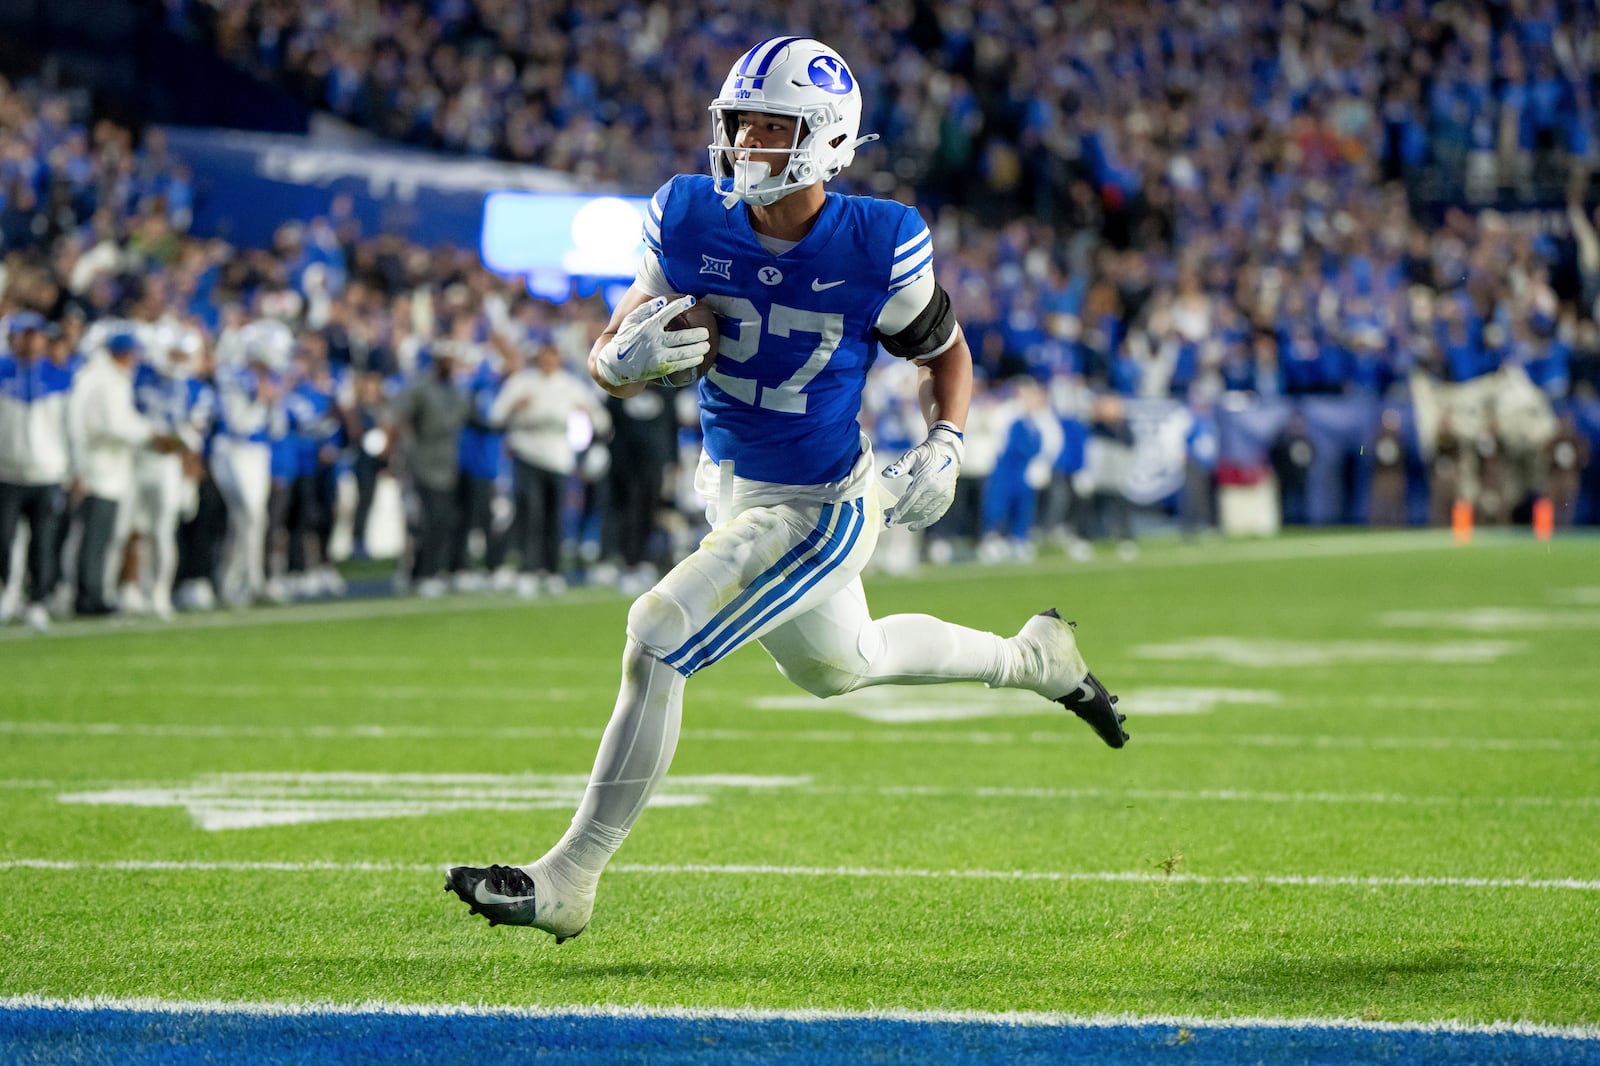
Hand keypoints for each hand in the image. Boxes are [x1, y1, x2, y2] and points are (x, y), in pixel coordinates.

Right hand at [595, 295, 709, 387]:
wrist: (615, 364)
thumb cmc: (624, 339)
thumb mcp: (630, 321)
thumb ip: (646, 310)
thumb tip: (663, 301)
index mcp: (648, 327)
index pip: (667, 313)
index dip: (680, 305)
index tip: (692, 300)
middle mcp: (654, 341)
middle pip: (681, 337)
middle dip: (697, 334)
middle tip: (706, 332)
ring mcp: (658, 355)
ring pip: (683, 352)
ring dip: (698, 349)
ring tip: (708, 345)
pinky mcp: (660, 368)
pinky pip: (679, 364)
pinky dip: (691, 361)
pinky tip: (699, 358)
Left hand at [881, 421, 963, 528]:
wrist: (948, 451)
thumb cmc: (926, 453)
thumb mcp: (911, 456)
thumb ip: (899, 466)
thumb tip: (885, 473)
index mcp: (925, 479)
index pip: (908, 501)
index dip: (897, 512)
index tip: (888, 519)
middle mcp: (936, 489)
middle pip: (915, 509)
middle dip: (900, 515)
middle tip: (888, 516)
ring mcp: (944, 495)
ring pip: (924, 514)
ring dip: (910, 519)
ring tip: (898, 519)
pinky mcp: (948, 498)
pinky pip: (936, 515)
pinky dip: (924, 522)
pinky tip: (913, 525)